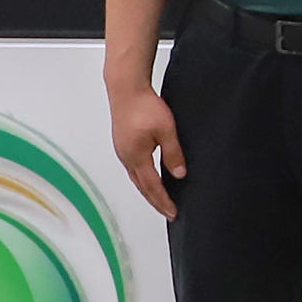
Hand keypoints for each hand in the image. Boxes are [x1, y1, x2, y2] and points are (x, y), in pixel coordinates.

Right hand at [110, 86, 184, 221]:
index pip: (152, 187)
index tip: (172, 213)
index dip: (163, 201)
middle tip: (167, 211)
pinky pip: (133, 167)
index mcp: (136, 157)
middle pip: (141, 186)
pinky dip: (142, 177)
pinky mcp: (122, 142)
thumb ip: (173, 154)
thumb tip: (179, 174)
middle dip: (155, 201)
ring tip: (159, 199)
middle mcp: (126, 157)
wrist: (126, 88)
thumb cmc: (144, 106)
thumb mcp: (166, 130)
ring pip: (136, 177)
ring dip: (148, 190)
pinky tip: (149, 176)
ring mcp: (122, 150)